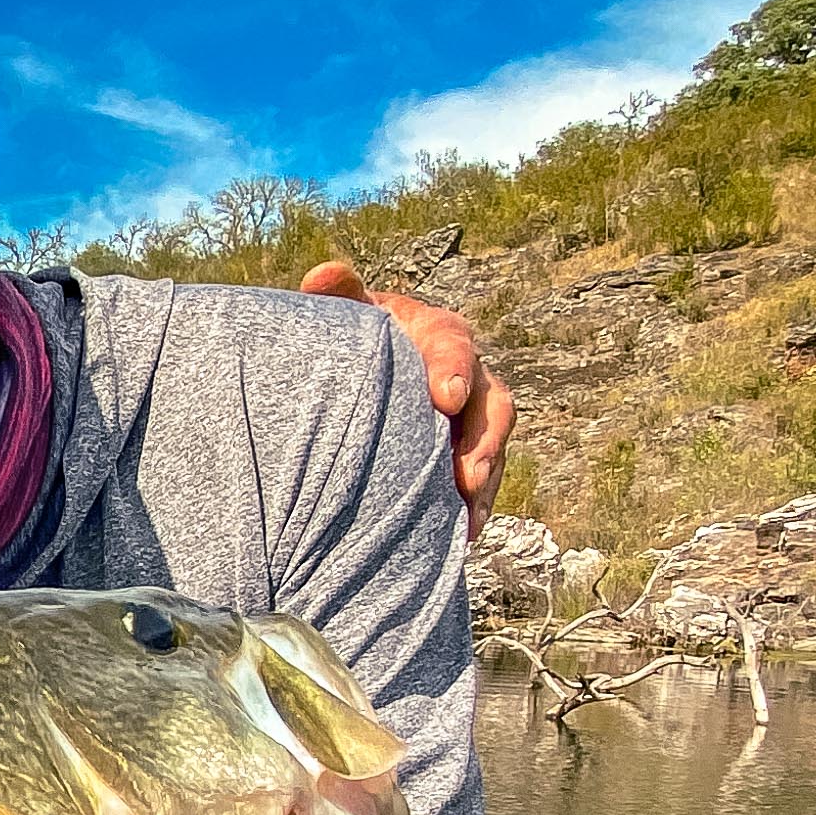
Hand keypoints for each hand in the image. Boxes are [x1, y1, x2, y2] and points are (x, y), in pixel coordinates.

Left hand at [301, 260, 513, 533]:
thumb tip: (322, 276)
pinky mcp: (465, 455)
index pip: (456, 346)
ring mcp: (470, 419)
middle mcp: (467, 376)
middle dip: (484, 443)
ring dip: (485, 485)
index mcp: (439, 335)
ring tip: (467, 519)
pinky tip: (459, 538)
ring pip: (493, 450)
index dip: (454, 371)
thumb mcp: (348, 314)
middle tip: (467, 476)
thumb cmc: (354, 339)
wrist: (358, 372)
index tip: (445, 398)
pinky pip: (480, 482)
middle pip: (493, 406)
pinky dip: (473, 508)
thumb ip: (338, 295)